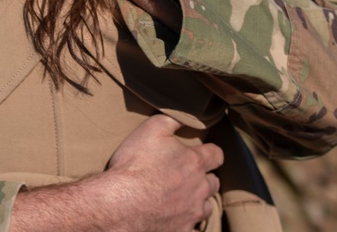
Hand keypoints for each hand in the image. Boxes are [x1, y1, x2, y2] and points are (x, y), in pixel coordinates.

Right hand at [10, 115, 222, 230]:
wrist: (120, 202)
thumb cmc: (135, 164)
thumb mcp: (152, 128)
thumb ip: (173, 120)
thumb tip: (187, 115)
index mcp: (194, 162)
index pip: (216, 154)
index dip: (211, 152)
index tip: (206, 152)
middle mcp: (199, 188)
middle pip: (214, 183)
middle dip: (205, 178)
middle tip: (190, 176)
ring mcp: (191, 213)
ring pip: (206, 208)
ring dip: (198, 202)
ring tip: (184, 199)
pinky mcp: (182, 231)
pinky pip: (195, 230)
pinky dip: (189, 225)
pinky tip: (180, 222)